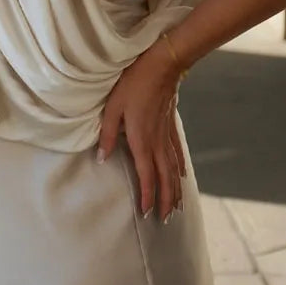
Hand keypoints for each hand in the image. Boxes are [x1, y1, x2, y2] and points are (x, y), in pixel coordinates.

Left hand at [96, 38, 186, 221]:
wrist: (162, 64)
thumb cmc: (133, 83)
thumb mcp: (112, 107)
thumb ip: (107, 134)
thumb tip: (102, 159)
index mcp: (141, 140)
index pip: (146, 175)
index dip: (147, 195)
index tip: (146, 213)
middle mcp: (157, 142)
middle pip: (164, 178)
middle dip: (165, 200)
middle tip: (165, 220)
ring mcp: (167, 134)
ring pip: (174, 169)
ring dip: (175, 190)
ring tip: (177, 207)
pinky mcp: (171, 125)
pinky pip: (178, 153)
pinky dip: (181, 168)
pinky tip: (183, 177)